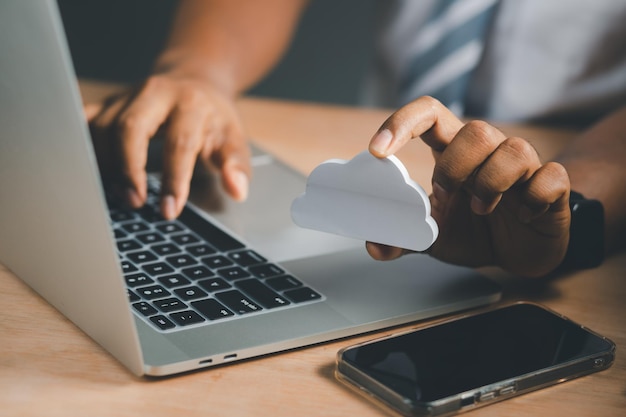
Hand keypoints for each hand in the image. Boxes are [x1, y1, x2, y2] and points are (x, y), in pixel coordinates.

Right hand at [84, 67, 250, 219]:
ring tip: (120, 195)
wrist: (196, 84)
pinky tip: (95, 174)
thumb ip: (237, 166)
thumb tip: (237, 190)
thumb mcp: (234, 140)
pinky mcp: (109, 103)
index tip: (171, 210)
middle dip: (130, 169)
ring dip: (107, 165)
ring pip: (103, 127)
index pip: (179, 143)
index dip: (174, 179)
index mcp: (191, 104)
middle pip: (130, 127)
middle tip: (136, 202)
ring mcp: (128, 96)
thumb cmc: (214, 120)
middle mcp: (156, 94)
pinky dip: (86, 149)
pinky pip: (86, 123)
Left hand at [366, 97, 570, 277]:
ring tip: (482, 210)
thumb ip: (405, 238)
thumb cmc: (476, 231)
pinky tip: (524, 216)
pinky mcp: (551, 186)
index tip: (377, 151)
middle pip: (476, 130)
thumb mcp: (435, 237)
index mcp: (453, 154)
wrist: (520, 252)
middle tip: (444, 195)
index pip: (429, 115)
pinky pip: (551, 176)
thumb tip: (375, 246)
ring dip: (491, 183)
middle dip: (454, 166)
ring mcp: (523, 167)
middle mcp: (488, 152)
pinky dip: (535, 198)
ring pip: (514, 149)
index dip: (402, 123)